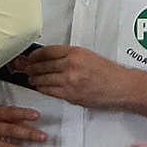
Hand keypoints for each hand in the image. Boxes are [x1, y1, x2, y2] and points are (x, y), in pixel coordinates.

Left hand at [19, 44, 146, 115]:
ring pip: (43, 79)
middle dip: (30, 67)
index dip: (34, 55)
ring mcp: (70, 81)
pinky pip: (50, 91)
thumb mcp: (88, 56)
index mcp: (75, 53)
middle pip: (42, 65)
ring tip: (30, 77)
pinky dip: (42, 88)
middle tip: (24, 67)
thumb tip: (49, 59)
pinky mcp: (71, 94)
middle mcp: (71, 65)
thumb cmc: (108, 72)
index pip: (47, 52)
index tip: (29, 57)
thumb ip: (69, 57)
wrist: (121, 87)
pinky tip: (39, 86)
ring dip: (34, 78)